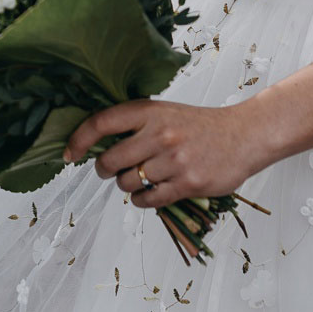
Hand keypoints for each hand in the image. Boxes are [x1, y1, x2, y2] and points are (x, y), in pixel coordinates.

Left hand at [63, 98, 273, 209]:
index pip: (101, 123)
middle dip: (104, 169)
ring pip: (127, 183)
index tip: (69, 153)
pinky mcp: (187, 184)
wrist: (243, 136)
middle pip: (109, 160)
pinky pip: (147, 200)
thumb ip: (135, 124)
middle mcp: (159, 134)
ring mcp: (173, 160)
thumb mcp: (165, 112)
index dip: (79, 140)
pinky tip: (150, 192)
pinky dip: (142, 200)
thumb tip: (95, 143)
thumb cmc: (199, 125)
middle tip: (109, 169)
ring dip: (126, 185)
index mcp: (150, 111)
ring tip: (139, 178)